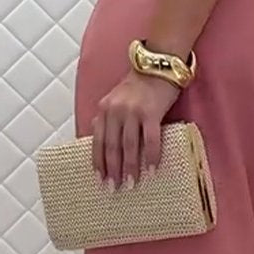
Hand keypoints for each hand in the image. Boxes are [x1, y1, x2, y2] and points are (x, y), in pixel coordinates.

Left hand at [92, 70, 179, 189]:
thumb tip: (96, 137)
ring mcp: (133, 112)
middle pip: (111, 146)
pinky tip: (152, 169)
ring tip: (131, 183)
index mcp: (105, 109)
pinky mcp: (152, 113)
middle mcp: (116, 111)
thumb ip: (107, 118)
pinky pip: (150, 139)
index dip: (98, 162)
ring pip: (129, 146)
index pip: (97, 141)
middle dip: (113, 170)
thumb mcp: (115, 99)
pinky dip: (151, 156)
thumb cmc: (139, 85)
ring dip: (130, 167)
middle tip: (114, 188)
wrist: (158, 65)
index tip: (99, 179)